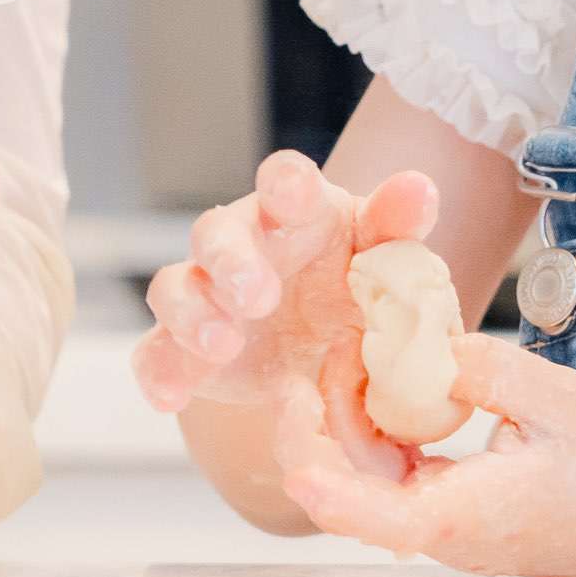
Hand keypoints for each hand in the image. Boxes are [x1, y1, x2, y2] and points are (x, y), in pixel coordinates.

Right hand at [131, 149, 440, 417]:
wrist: (326, 348)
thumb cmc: (353, 281)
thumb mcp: (383, 255)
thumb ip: (397, 224)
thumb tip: (420, 189)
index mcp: (294, 212)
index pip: (283, 179)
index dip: (285, 183)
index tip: (293, 195)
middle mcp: (241, 242)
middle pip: (216, 232)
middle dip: (232, 260)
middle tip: (258, 297)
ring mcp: (205, 294)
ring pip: (175, 287)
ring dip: (192, 313)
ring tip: (223, 345)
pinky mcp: (184, 346)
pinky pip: (155, 353)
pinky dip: (158, 372)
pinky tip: (170, 397)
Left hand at [272, 335, 575, 576]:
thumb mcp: (556, 400)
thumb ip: (482, 369)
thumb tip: (423, 347)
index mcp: (451, 515)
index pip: (345, 504)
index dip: (303, 451)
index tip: (289, 394)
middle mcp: (440, 531)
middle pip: (346, 486)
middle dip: (321, 419)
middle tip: (329, 349)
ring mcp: (451, 525)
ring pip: (369, 479)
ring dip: (353, 421)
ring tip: (359, 352)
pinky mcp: (465, 512)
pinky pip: (404, 473)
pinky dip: (389, 428)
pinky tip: (400, 382)